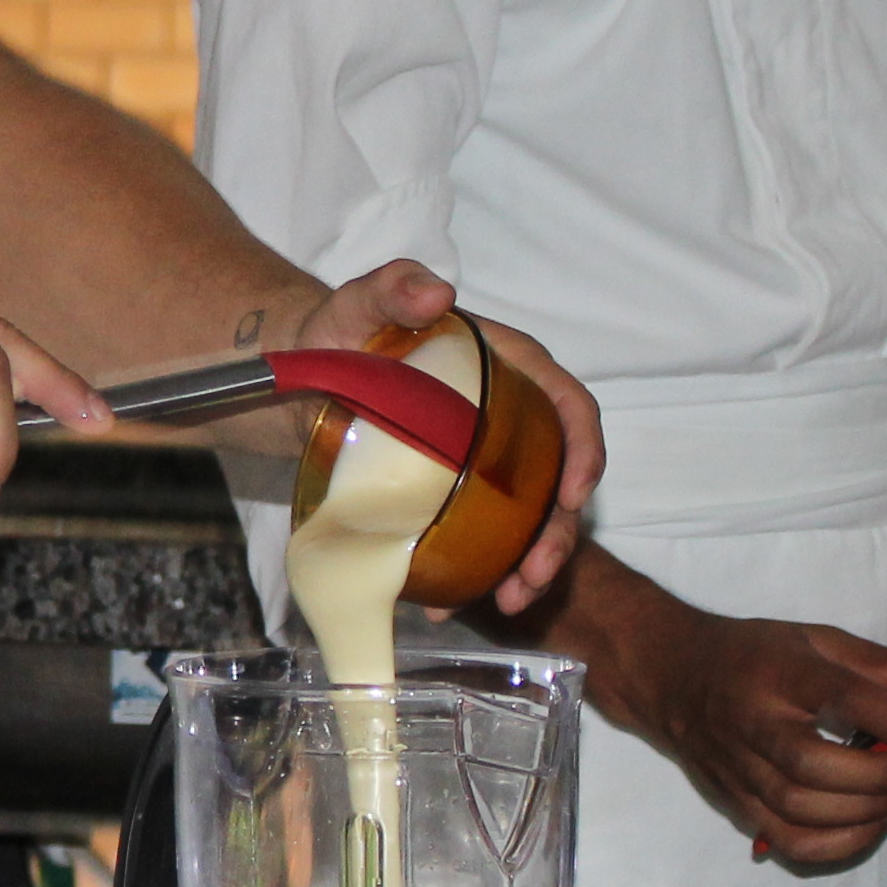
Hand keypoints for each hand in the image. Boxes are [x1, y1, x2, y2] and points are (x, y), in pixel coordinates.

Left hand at [261, 266, 605, 615]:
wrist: (302, 372)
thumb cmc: (342, 330)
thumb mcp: (362, 301)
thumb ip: (395, 285)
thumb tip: (437, 293)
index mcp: (507, 369)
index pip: (567, 406)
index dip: (584, 450)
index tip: (575, 495)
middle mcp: (507, 419)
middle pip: (555, 479)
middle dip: (556, 534)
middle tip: (532, 576)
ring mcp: (482, 462)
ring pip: (524, 519)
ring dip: (524, 566)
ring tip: (507, 601)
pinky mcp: (451, 493)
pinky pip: (476, 535)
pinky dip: (470, 571)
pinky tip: (444, 600)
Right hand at [587, 601, 886, 870]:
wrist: (671, 678)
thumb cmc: (750, 654)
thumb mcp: (811, 638)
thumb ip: (875, 662)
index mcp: (777, 672)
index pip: (838, 697)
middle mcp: (752, 723)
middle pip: (815, 765)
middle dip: (882, 775)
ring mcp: (739, 770)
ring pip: (802, 809)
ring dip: (867, 810)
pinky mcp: (736, 804)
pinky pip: (790, 841)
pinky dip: (838, 843)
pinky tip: (870, 824)